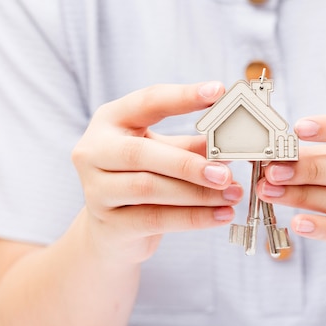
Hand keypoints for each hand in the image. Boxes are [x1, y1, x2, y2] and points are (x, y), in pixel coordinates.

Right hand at [71, 82, 242, 263]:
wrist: (110, 232)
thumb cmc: (139, 182)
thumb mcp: (162, 155)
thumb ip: (190, 146)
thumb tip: (231, 139)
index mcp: (110, 121)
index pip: (147, 102)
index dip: (183, 97)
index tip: (217, 91)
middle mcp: (94, 150)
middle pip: (141, 153)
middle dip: (188, 163)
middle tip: (226, 172)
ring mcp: (95, 189)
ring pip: (148, 188)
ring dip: (197, 193)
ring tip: (232, 194)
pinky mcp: (108, 224)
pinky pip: (155, 219)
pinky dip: (193, 218)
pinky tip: (221, 215)